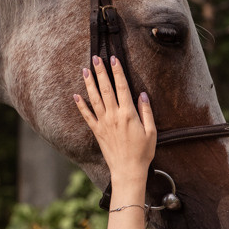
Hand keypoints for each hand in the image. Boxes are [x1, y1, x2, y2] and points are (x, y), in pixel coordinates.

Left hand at [74, 56, 155, 181]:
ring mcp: (103, 123)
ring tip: (85, 70)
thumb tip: (142, 95)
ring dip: (89, 83)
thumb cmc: (143, 153)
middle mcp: (114, 115)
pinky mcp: (97, 131)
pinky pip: (87, 116)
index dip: (117, 72)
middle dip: (101, 72)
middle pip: (106, 89)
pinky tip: (76, 95)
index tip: (114, 59)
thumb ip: (147, 111)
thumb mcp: (151, 132)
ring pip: (94, 98)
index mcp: (128, 114)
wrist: (128, 170)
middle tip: (96, 58)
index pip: (122, 87)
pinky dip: (81, 105)